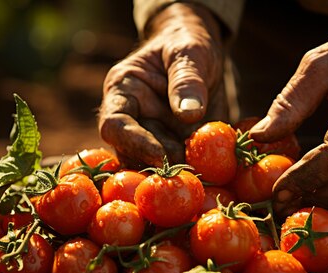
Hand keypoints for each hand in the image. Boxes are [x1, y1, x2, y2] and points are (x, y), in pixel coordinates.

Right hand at [98, 3, 226, 166]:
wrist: (202, 54)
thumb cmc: (187, 45)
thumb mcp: (190, 52)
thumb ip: (186, 79)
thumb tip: (189, 113)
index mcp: (123, 92)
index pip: (114, 125)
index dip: (135, 143)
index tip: (163, 155)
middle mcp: (132, 119)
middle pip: (131, 154)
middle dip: (160, 164)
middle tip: (191, 168)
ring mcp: (152, 137)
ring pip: (152, 166)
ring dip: (176, 171)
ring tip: (203, 168)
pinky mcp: (173, 148)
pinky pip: (179, 166)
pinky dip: (194, 171)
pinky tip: (213, 171)